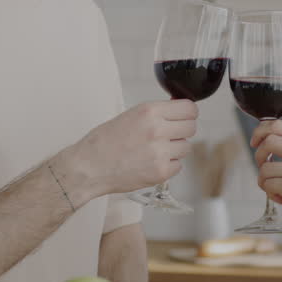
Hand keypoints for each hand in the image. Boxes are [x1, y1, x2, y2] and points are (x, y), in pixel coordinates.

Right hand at [62, 100, 198, 196]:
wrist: (89, 167)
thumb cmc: (104, 141)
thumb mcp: (130, 115)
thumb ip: (156, 113)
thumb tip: (179, 112)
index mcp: (149, 112)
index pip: (190, 108)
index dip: (187, 113)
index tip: (183, 117)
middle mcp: (157, 130)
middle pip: (191, 127)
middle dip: (182, 130)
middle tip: (168, 135)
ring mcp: (160, 153)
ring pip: (186, 147)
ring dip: (175, 149)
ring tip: (154, 150)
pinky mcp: (160, 172)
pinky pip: (178, 165)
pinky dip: (168, 165)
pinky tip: (151, 162)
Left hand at [251, 120, 281, 238]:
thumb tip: (262, 140)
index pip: (277, 124)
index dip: (260, 131)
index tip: (255, 142)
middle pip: (268, 141)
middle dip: (259, 156)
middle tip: (265, 169)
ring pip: (264, 168)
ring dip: (266, 182)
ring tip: (280, 190)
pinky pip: (266, 185)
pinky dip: (271, 194)